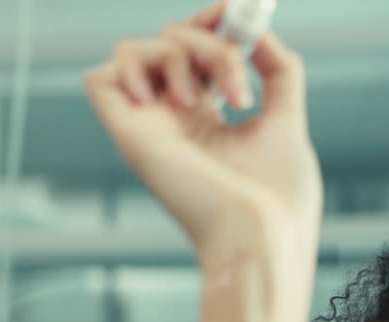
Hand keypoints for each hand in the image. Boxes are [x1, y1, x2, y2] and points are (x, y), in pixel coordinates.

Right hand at [83, 2, 321, 267]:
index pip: (193, 48)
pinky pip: (101, 77)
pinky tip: (166, 100)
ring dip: (181, 55)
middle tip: (237, 87)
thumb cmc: (276, 197)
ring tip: (207, 101)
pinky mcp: (129, 134)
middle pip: (172, 39)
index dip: (210, 22)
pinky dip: (133, 69)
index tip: (238, 10)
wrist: (261, 232)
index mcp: (207, 117)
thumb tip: (259, 32)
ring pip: (138, 48)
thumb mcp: (287, 118)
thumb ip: (278, 71)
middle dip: (212, 43)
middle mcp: (173, 118)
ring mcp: (149, 125)